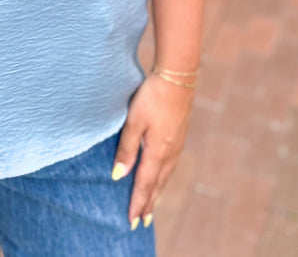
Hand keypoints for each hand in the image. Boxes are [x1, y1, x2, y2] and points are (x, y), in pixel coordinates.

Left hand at [111, 73, 194, 227]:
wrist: (178, 76)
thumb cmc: (152, 96)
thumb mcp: (134, 121)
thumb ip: (126, 149)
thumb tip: (118, 176)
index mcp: (157, 152)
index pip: (145, 184)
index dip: (138, 203)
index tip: (132, 221)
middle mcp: (170, 153)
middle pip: (157, 184)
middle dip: (148, 204)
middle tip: (141, 222)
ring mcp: (177, 145)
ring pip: (165, 176)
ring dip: (156, 192)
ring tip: (150, 205)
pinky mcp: (179, 136)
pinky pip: (170, 165)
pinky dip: (163, 178)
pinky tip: (160, 176)